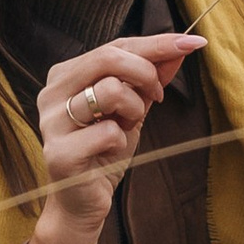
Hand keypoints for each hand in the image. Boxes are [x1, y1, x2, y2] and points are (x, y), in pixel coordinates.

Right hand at [21, 32, 202, 243]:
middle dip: (146, 74)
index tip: (192, 43)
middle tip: (157, 97)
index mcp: (65, 75)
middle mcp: (52, 92)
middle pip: (109, 58)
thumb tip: (181, 48)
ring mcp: (51, 123)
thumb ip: (152, 78)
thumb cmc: (105, 150)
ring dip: (134, 110)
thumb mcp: (133, 108)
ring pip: (111, 90)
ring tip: (127, 127)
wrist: (84, 201)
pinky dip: (121, 140)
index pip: (115, 46)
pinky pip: (108, 131)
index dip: (157, 44)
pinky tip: (111, 151)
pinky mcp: (59, 153)